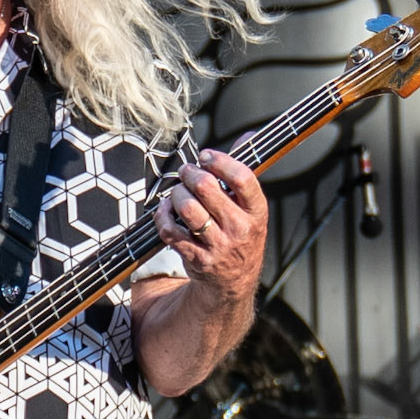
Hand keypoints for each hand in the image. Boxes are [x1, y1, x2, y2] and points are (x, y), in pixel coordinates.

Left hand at [154, 148, 267, 305]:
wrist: (232, 283)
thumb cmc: (239, 235)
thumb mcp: (251, 209)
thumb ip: (244, 174)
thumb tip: (250, 136)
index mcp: (257, 212)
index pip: (242, 178)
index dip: (220, 161)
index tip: (206, 157)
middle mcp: (239, 229)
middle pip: (206, 188)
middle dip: (190, 174)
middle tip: (186, 172)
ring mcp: (218, 246)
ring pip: (187, 208)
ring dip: (176, 194)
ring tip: (177, 192)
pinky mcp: (196, 259)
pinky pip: (170, 230)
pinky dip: (162, 216)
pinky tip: (165, 210)